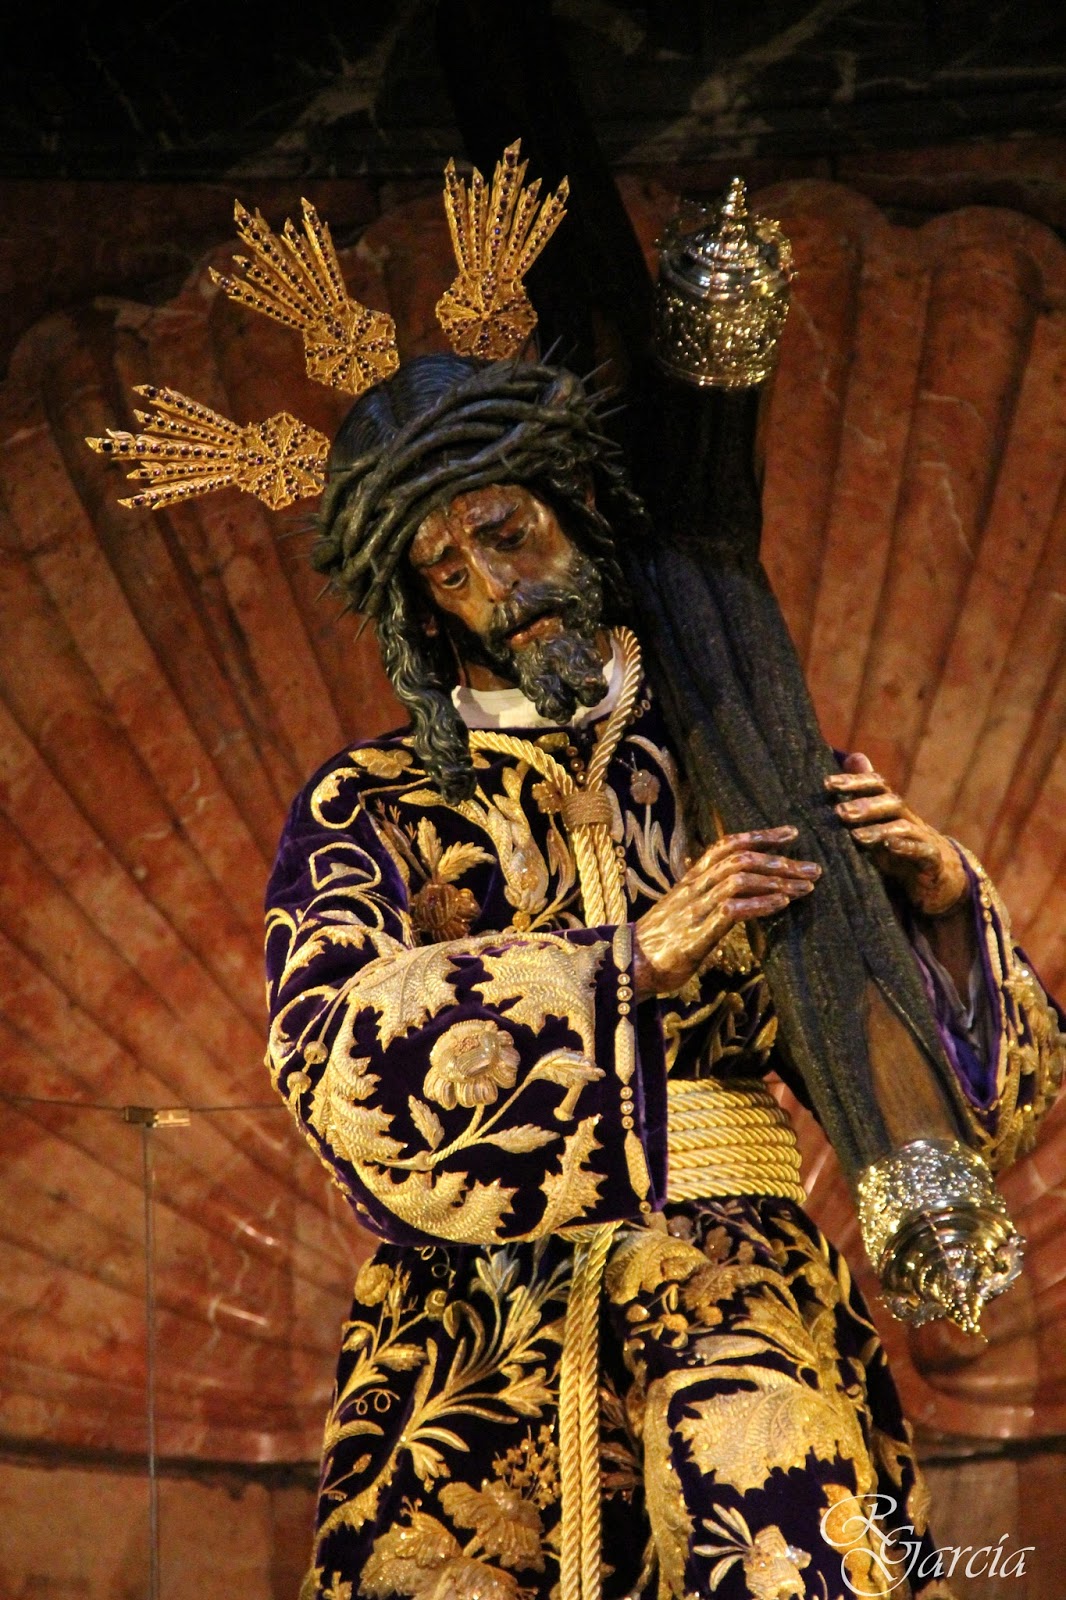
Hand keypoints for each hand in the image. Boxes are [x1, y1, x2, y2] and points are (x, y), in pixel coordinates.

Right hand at [632, 826, 820, 1000]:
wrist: (627, 966)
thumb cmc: (657, 942)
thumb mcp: (681, 911)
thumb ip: (703, 897)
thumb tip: (732, 893)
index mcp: (691, 880)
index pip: (727, 845)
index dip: (760, 835)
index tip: (791, 833)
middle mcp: (694, 888)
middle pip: (741, 859)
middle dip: (780, 861)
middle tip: (813, 868)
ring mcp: (695, 909)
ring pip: (740, 879)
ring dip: (777, 881)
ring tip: (806, 888)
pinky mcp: (697, 934)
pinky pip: (732, 910)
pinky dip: (760, 905)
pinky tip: (782, 905)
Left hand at [825, 752, 966, 916]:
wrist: (941, 879)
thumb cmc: (902, 851)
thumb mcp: (879, 827)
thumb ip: (863, 798)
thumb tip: (851, 758)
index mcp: (892, 809)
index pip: (876, 785)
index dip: (854, 781)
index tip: (827, 783)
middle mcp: (908, 818)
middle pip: (891, 801)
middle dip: (864, 805)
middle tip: (839, 812)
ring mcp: (923, 838)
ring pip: (903, 826)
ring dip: (879, 829)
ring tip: (856, 836)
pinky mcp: (933, 860)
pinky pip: (923, 850)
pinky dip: (906, 846)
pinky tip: (889, 845)